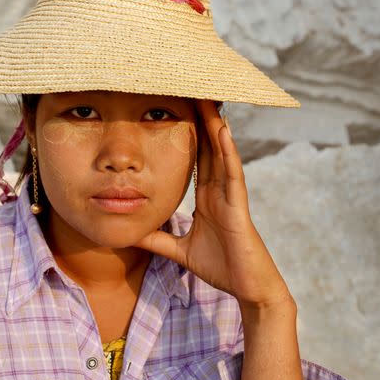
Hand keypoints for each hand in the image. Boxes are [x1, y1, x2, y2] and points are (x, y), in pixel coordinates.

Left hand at [134, 100, 294, 309]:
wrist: (248, 289)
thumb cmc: (221, 268)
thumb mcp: (180, 251)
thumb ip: (158, 240)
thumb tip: (130, 233)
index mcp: (207, 198)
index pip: (195, 159)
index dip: (187, 134)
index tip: (175, 110)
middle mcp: (219, 191)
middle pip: (208, 148)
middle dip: (201, 120)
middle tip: (192, 90)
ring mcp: (231, 196)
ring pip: (222, 154)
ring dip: (215, 126)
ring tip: (207, 99)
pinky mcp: (239, 207)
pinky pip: (233, 174)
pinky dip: (228, 152)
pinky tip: (222, 131)